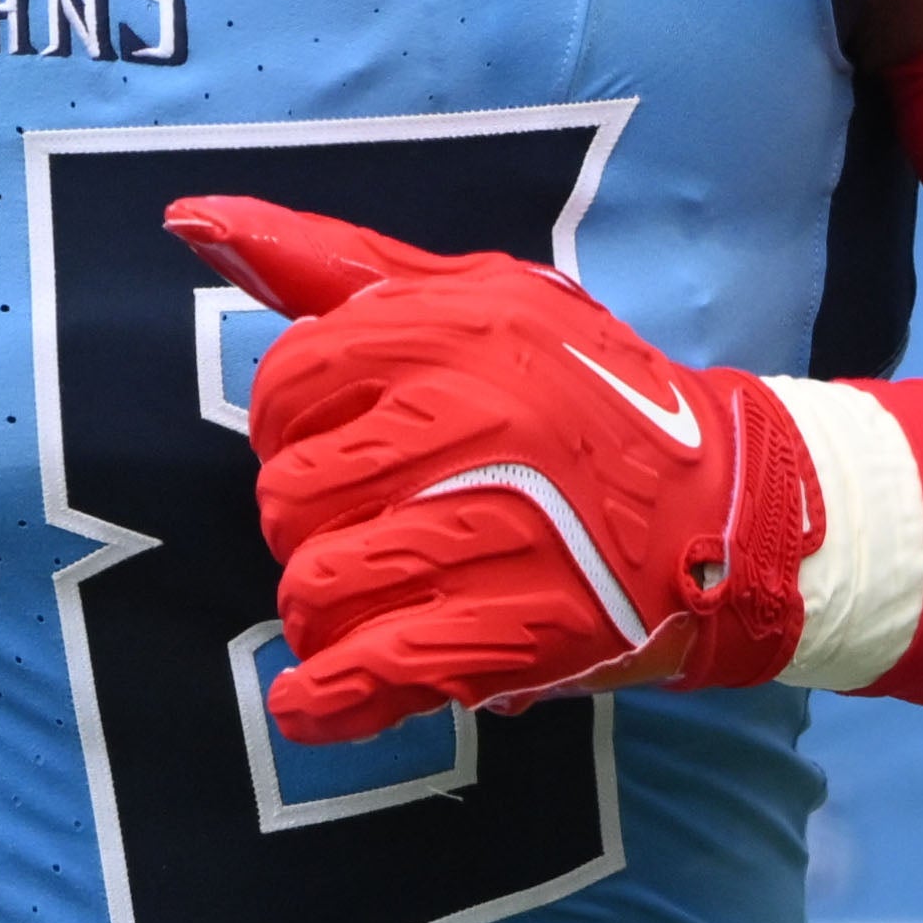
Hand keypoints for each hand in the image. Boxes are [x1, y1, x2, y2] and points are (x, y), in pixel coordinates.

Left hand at [167, 198, 823, 737]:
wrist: (730, 506)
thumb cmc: (586, 394)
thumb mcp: (476, 296)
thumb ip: (330, 263)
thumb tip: (192, 220)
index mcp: (450, 331)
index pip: (285, 390)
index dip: (295, 430)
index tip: (345, 447)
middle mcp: (467, 422)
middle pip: (288, 499)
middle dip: (312, 526)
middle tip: (376, 525)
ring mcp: (491, 530)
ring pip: (318, 590)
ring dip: (329, 610)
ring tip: (378, 599)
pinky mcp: (516, 629)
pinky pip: (374, 671)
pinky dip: (331, 700)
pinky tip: (318, 702)